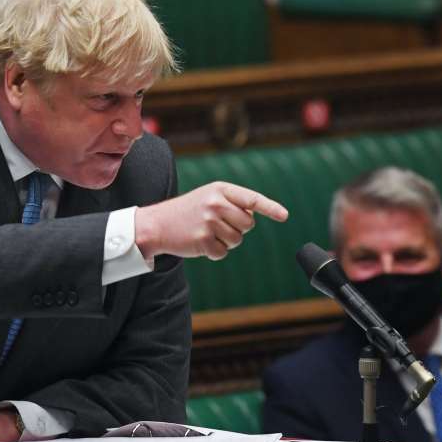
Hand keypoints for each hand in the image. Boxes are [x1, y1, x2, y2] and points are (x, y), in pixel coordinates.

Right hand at [134, 181, 287, 259]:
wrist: (156, 224)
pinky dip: (215, 252)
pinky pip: (223, 252)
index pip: (252, 199)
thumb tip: (252, 217)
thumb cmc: (187, 211)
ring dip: (226, 241)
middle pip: (248, 224)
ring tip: (207, 233)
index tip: (284, 215)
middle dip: (238, 228)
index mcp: (220, 189)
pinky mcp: (203, 241)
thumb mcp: (208, 197)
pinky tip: (201, 243)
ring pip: (237, 240)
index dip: (270, 208)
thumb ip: (232, 203)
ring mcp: (209, 222)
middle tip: (218, 225)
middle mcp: (216, 204)